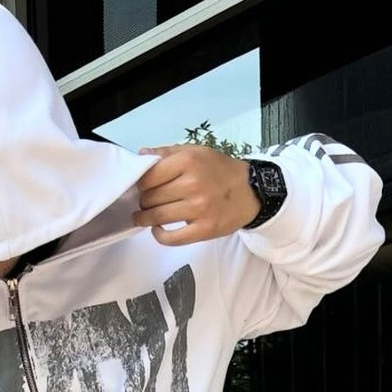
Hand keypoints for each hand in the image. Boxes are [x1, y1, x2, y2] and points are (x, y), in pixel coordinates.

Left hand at [132, 145, 258, 245]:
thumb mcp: (196, 152)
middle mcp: (193, 184)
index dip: (140, 184)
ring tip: (143, 217)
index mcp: (188, 161)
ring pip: (158, 217)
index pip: (149, 177)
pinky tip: (157, 230)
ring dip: (145, 219)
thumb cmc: (220, 171)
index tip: (141, 187)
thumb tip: (142, 154)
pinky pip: (172, 238)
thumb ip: (168, 153)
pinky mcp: (204, 229)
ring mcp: (199, 208)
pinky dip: (159, 236)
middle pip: (151, 198)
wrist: (251, 191)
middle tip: (145, 202)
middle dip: (144, 201)